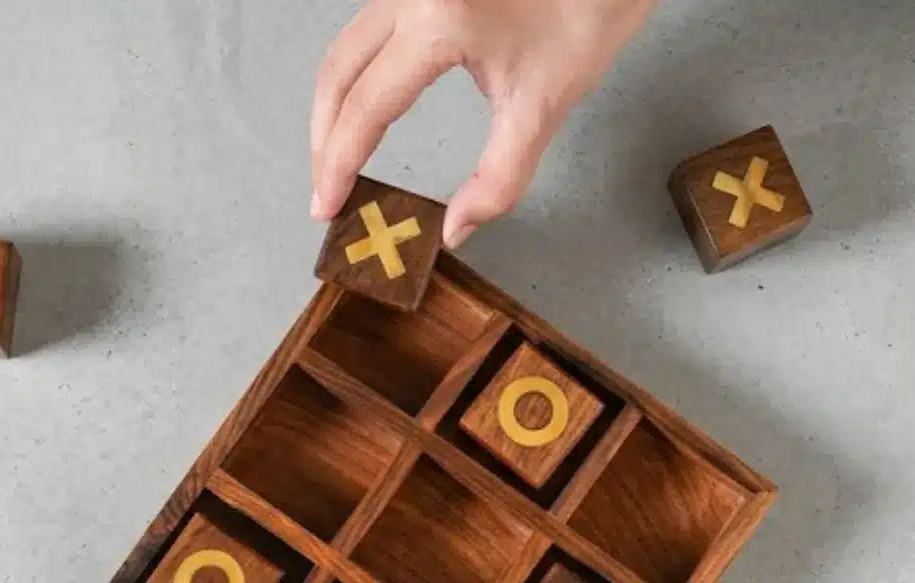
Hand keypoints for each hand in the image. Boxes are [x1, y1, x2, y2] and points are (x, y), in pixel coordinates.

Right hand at [311, 0, 657, 247]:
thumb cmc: (589, 11)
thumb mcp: (545, 104)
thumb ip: (499, 177)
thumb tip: (456, 229)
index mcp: (437, 21)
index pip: (366, 106)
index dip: (339, 163)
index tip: (327, 207)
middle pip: (338, 74)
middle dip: (326, 140)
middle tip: (328, 194)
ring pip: (346, 49)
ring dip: (336, 108)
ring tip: (339, 160)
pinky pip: (367, 32)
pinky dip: (355, 79)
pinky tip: (363, 111)